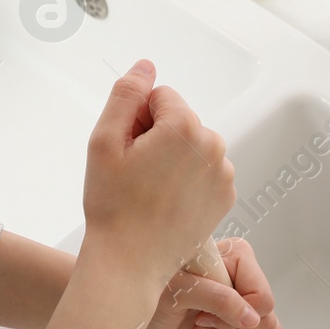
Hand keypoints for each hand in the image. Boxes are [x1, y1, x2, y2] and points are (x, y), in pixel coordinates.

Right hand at [79, 60, 236, 287]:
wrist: (130, 261)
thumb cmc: (113, 206)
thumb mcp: (104, 141)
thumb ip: (126, 94)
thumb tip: (145, 67)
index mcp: (185, 127)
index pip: (159, 97)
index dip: (136, 120)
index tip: (127, 149)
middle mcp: (213, 146)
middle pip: (179, 120)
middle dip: (157, 136)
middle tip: (134, 172)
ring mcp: (223, 173)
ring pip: (192, 145)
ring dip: (173, 157)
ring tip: (150, 189)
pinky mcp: (225, 196)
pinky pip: (205, 170)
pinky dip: (187, 179)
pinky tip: (166, 201)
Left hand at [137, 237, 282, 328]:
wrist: (133, 324)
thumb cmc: (147, 300)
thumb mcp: (177, 294)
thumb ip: (216, 298)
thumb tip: (252, 318)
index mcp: (234, 257)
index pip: (262, 297)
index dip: (237, 317)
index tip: (203, 319)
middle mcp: (244, 277)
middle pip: (267, 320)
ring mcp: (244, 302)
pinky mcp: (241, 324)